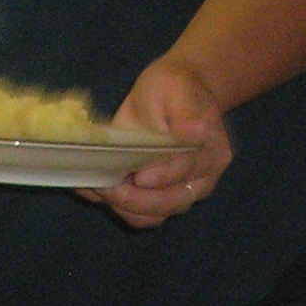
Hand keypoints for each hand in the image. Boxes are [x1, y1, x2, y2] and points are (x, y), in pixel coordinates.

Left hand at [80, 57, 233, 229]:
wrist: (170, 94)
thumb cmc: (175, 88)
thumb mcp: (179, 89)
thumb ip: (186, 113)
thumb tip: (193, 134)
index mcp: (212, 153)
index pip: (188, 171)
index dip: (164, 176)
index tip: (141, 176)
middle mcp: (199, 181)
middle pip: (169, 203)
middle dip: (136, 199)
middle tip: (109, 186)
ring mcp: (176, 195)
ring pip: (151, 217)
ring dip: (122, 207)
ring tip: (99, 187)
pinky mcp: (152, 200)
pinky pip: (134, 215)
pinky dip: (112, 207)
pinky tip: (93, 190)